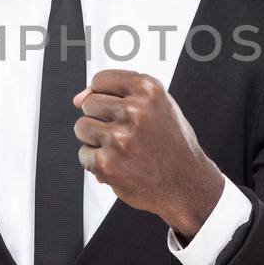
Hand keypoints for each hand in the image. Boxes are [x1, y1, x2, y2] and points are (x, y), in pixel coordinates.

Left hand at [72, 69, 224, 239]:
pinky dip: (96, 163)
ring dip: (96, 141)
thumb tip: (77, 99)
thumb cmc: (168, 142)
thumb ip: (118, 92)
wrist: (186, 184)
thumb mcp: (155, 105)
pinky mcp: (107, 163)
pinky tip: (120, 166)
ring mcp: (120, 137)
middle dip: (101, 119)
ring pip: (82, 127)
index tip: (120, 112)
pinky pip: (84, 154)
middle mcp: (135, 110)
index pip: (100, 80)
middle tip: (126, 135)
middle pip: (89, 104)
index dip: (105, 97)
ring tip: (122, 150)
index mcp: (148, 89)